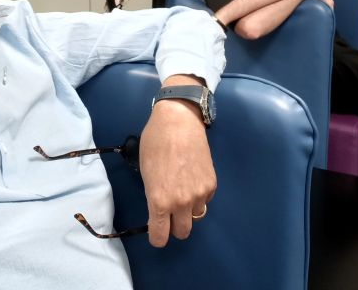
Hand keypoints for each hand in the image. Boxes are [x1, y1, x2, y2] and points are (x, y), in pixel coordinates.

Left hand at [139, 98, 215, 246]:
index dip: (157, 237)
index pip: (160, 237)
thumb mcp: (145, 171)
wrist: (179, 121)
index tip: (157, 231)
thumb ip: (153, 194)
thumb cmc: (155, 142)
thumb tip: (158, 206)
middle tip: (170, 212)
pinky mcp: (212, 184)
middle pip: (182, 232)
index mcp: (160, 201)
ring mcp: (199, 194)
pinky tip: (191, 178)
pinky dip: (199, 196)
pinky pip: (205, 200)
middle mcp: (181, 203)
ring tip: (182, 190)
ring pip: (195, 216)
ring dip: (188, 210)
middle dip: (174, 226)